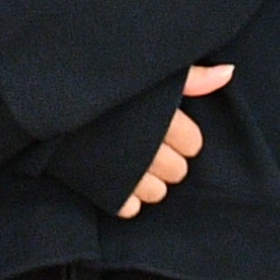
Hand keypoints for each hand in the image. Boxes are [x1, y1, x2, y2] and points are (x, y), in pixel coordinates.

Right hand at [117, 65, 235, 217]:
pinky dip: (126, 198)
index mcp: (165, 120)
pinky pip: (129, 207)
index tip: (164, 126)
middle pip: (178, 170)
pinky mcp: (103, 189)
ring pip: (157, 192)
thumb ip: (192, 77)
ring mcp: (127, 173)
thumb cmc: (106, 82)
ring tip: (131, 161)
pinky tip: (117, 180)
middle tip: (146, 143)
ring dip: (148, 180)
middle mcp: (151, 149)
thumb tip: (229, 73)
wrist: (49, 97)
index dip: (182, 136)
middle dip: (167, 159)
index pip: (194, 144)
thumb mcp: (151, 72)